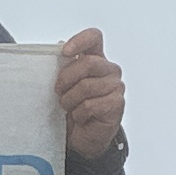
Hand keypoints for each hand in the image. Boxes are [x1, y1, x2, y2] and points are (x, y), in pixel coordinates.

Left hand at [54, 28, 125, 158]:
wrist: (82, 136)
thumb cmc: (72, 107)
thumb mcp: (64, 85)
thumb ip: (63, 65)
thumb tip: (59, 46)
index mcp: (96, 59)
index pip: (94, 38)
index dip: (79, 41)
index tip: (65, 53)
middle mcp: (109, 70)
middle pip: (87, 63)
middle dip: (66, 79)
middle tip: (59, 93)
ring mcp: (116, 86)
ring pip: (86, 86)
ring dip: (70, 100)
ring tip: (70, 108)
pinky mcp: (117, 104)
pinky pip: (90, 105)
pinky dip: (79, 114)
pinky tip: (81, 117)